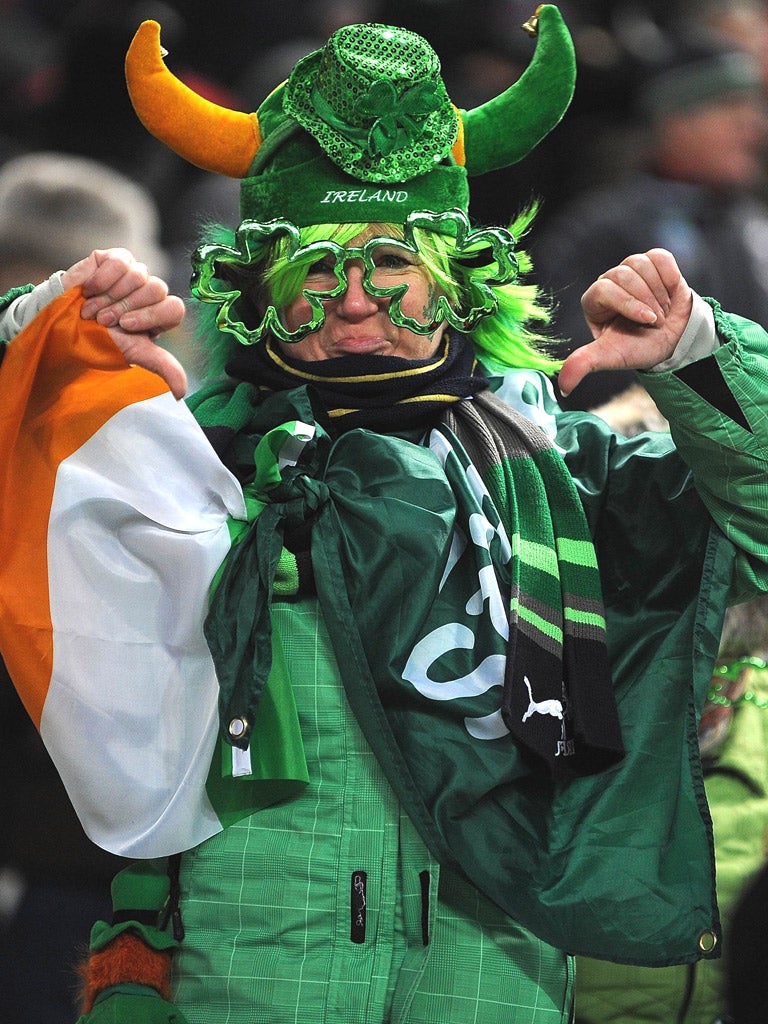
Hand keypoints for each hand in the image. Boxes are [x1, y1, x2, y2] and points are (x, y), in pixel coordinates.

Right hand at [63, 248, 188, 398]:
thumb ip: (163, 366)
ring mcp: (136, 274)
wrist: (65, 326)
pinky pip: (121, 261)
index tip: (126, 326)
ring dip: (111, 296)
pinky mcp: (116, 259)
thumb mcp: (133, 354)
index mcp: (161, 314)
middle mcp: (152, 292)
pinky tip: (90, 289)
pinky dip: (103, 278)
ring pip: (139, 275)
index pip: (174, 308)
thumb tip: (182, 392)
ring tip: (94, 309)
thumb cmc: (100, 340)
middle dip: (126, 308)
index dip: (150, 316)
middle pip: (157, 289)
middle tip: (105, 320)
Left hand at [557, 248, 692, 397]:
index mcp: (593, 302)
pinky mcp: (654, 262)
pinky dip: (670, 276)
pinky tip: (671, 293)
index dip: (628, 304)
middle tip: (655, 322)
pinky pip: (660, 257)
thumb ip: (582, 365)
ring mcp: (631, 270)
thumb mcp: (609, 357)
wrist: (673, 341)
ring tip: (662, 311)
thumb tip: (563, 387)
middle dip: (646, 301)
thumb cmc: (638, 349)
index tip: (647, 321)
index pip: (603, 289)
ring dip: (658, 292)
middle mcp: (609, 282)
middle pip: (623, 274)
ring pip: (641, 264)